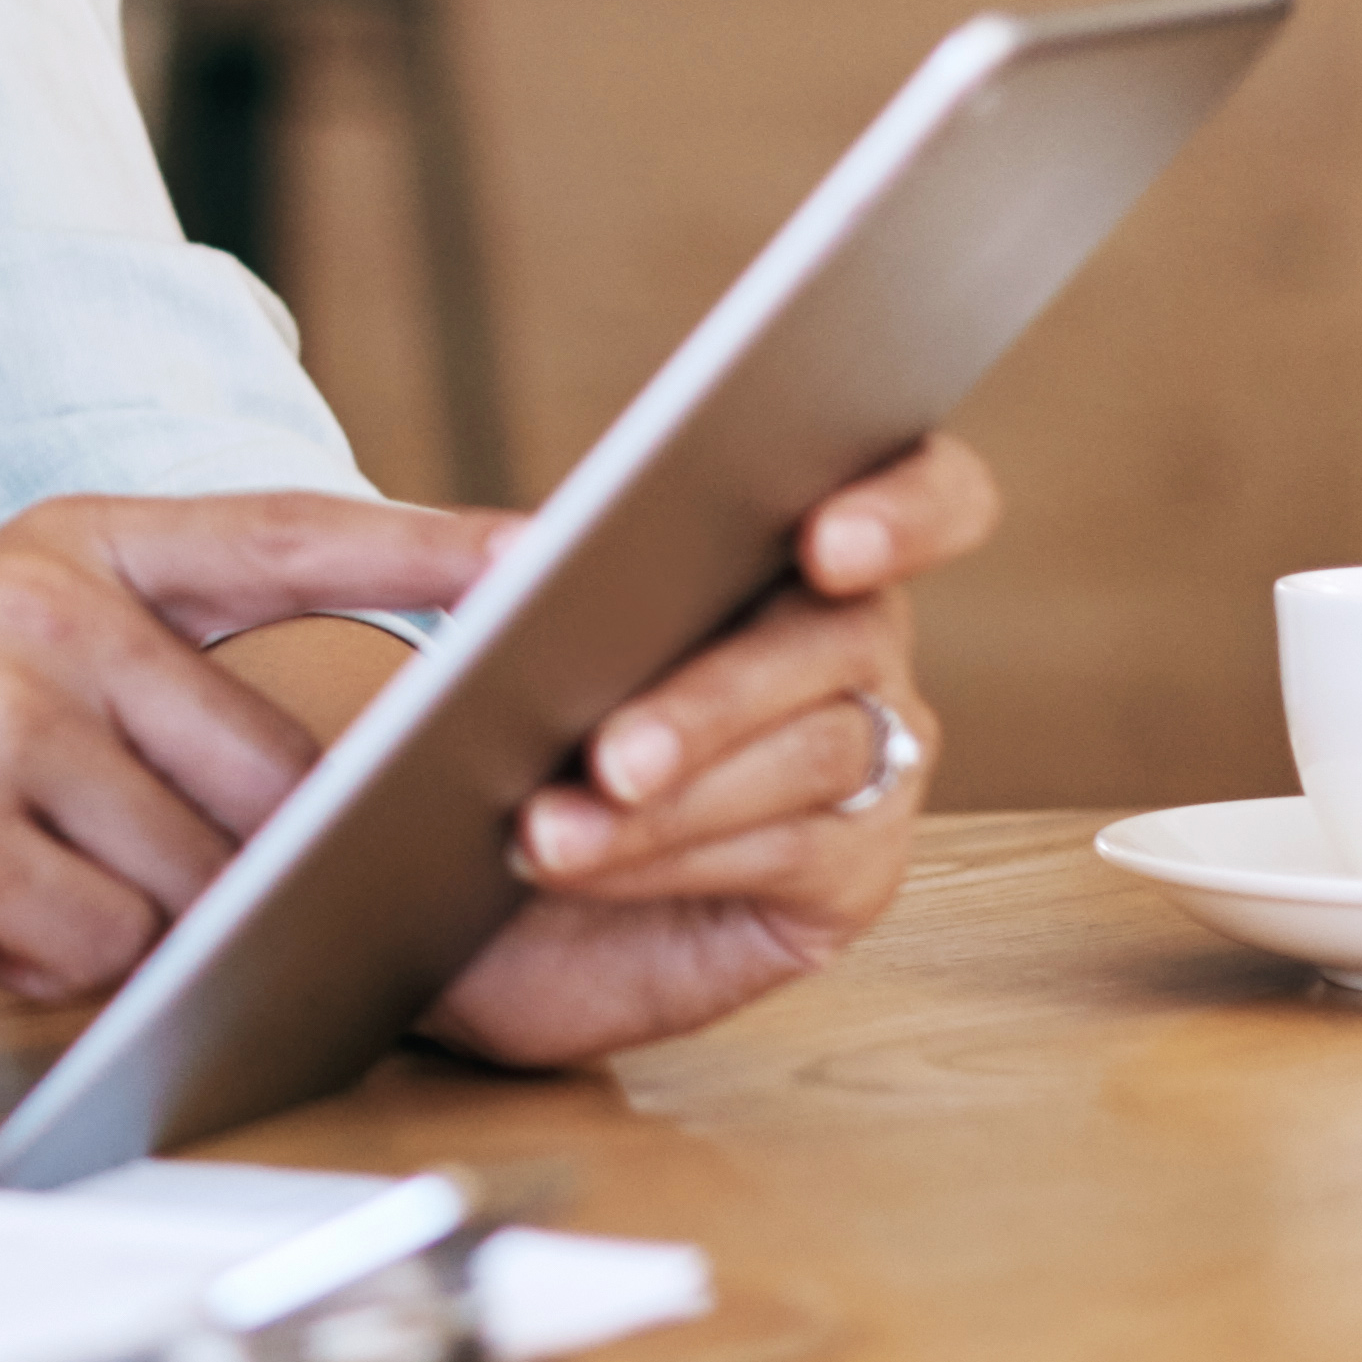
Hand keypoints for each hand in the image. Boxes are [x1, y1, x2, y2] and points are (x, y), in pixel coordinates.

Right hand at [0, 493, 496, 1004]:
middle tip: (160, 887)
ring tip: (23, 889)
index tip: (558, 550)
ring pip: (194, 880)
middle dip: (256, 870)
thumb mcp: (5, 657)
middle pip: (268, 778)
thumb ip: (164, 682)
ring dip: (141, 928)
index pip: (290, 534)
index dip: (431, 547)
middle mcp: (42, 608)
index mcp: (73, 547)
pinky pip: (98, 946)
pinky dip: (58, 971)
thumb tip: (354, 791)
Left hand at [418, 434, 1002, 1069]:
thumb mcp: (442, 618)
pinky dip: (673, 854)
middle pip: (847, 634)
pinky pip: (794, 851)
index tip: (827, 542)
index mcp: (785, 533)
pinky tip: (578, 859)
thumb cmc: (475, 713)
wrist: (457, 867)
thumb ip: (459, 562)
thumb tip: (516, 559)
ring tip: (546, 827)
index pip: (919, 490)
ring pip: (815, 752)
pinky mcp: (851, 871)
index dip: (903, 504)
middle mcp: (851, 638)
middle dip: (718, 696)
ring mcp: (872, 757)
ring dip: (675, 794)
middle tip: (612, 753)